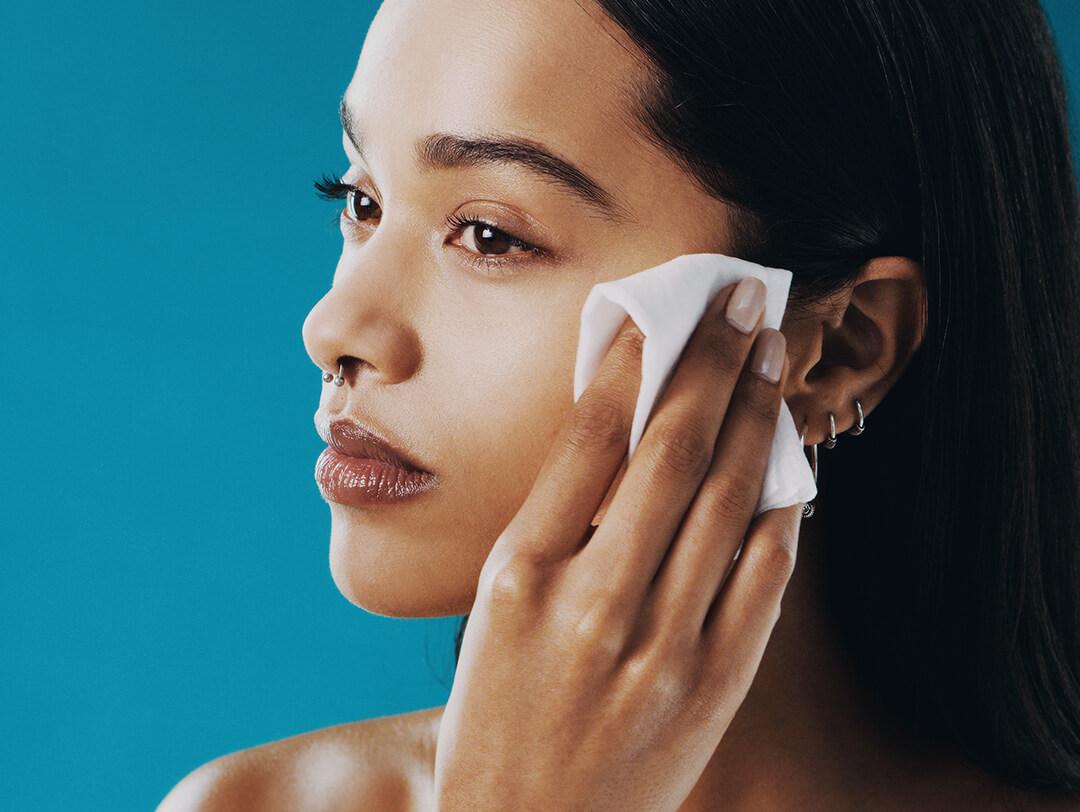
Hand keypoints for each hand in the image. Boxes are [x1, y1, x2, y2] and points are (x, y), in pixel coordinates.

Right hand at [433, 279, 802, 811]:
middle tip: (741, 302)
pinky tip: (790, 458)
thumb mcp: (492, 608)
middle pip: (668, 453)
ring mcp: (660, 647)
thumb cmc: (495, 714)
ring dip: (754, 416)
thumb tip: (617, 432)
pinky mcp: (712, 686)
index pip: (589, 440)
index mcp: (520, 575)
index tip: (661, 310)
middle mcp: (591, 603)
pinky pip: (761, 578)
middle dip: (711, 363)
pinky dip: (780, 509)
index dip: (634, 362)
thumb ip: (551, 526)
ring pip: (724, 501)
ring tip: (769, 358)